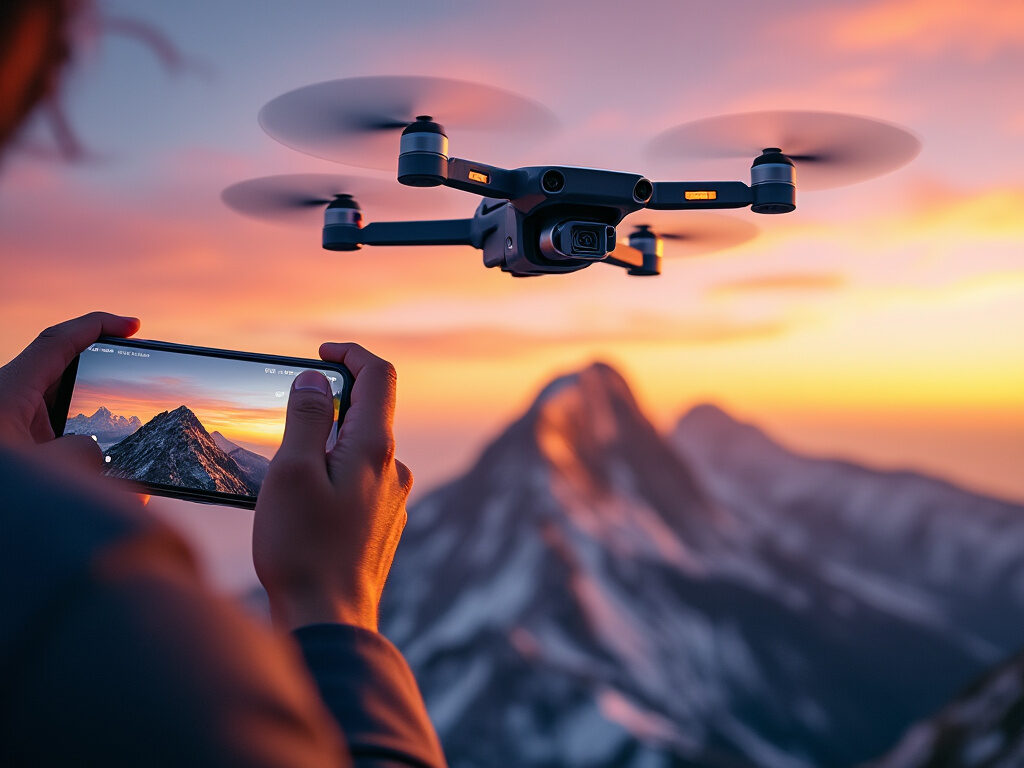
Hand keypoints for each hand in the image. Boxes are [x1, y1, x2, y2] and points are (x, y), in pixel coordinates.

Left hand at [0, 312, 139, 469]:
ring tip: (115, 461)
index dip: (98, 325)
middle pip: (64, 376)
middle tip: (134, 389)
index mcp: (7, 392)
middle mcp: (8, 401)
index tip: (133, 326)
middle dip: (101, 384)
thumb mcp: (46, 471)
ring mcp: (11, 424)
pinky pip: (54, 439)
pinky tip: (97, 480)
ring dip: (89, 430)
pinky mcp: (15, 445)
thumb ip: (82, 452)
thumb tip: (92, 452)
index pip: (59, 342)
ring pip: (62, 412)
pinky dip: (77, 452)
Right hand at [253, 343, 412, 631]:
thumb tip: (314, 379)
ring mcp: (392, 497)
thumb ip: (305, 417)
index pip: (378, 375)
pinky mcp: (382, 522)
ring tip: (287, 469)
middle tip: (287, 414)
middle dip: (330, 400)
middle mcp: (393, 469)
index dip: (350, 353)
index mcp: (375, 448)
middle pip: (369, 411)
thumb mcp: (291, 472)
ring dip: (328, 442)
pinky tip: (303, 502)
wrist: (330, 620)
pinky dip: (333, 472)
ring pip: (361, 449)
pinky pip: (360, 479)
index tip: (319, 353)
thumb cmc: (303, 549)